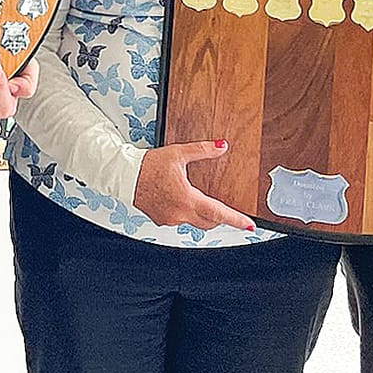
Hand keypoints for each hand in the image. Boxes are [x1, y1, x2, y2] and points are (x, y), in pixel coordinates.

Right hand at [132, 141, 255, 230]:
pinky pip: (179, 220)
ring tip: (196, 199)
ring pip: (194, 222)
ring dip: (200, 214)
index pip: (219, 213)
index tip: (249, 225)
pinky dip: (184, 213)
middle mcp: (180, 213)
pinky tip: (177, 200)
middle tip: (226, 211)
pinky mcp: (160, 219)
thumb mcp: (178, 154)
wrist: (123, 175)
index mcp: (187, 199)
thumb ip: (203, 150)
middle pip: (209, 222)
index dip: (236, 220)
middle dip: (219, 217)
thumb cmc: (147, 165)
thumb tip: (221, 146)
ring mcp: (170, 218)